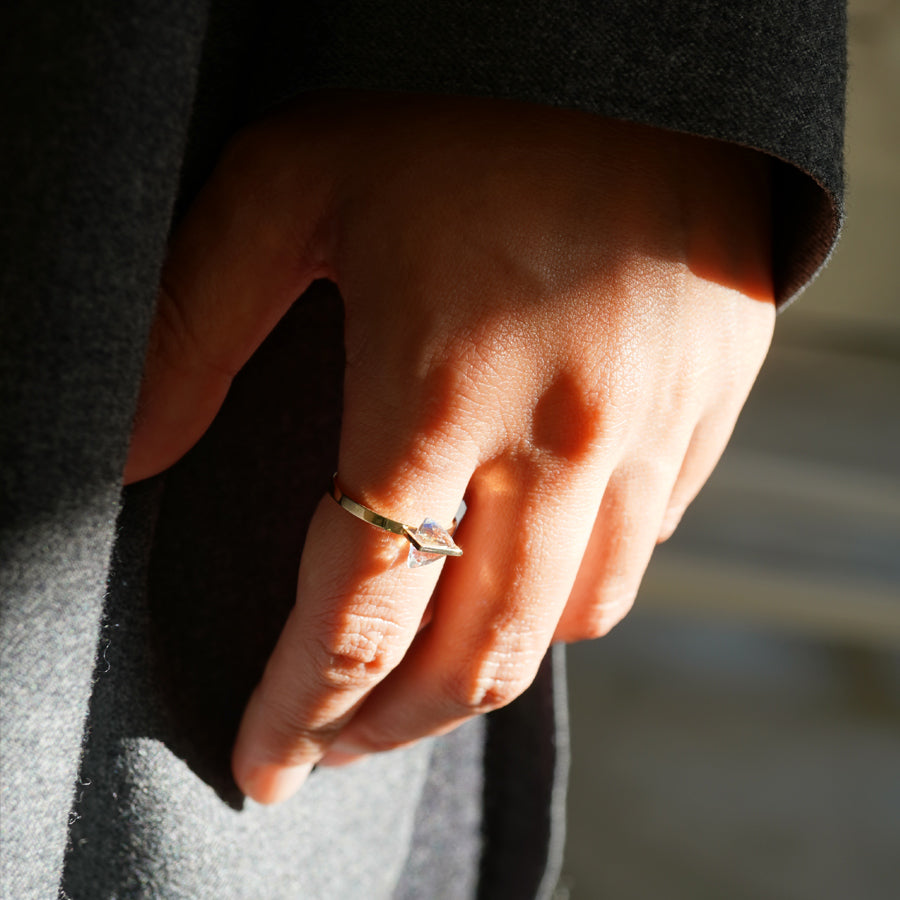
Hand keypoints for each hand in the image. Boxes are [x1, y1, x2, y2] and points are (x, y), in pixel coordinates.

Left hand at [125, 92, 774, 802]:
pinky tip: (519, 595)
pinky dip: (563, 609)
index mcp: (440, 390)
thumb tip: (133, 457)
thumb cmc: (461, 107)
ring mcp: (644, 442)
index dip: (300, 708)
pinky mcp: (699, 426)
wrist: (638, 60)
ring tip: (415, 694)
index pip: (360, 613)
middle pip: (471, 659)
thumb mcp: (294, 184)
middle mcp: (557, 442)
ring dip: (477, 684)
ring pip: (561, 630)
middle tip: (329, 749)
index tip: (264, 765)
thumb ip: (196, 326)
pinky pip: (634, 563)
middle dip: (387, 729)